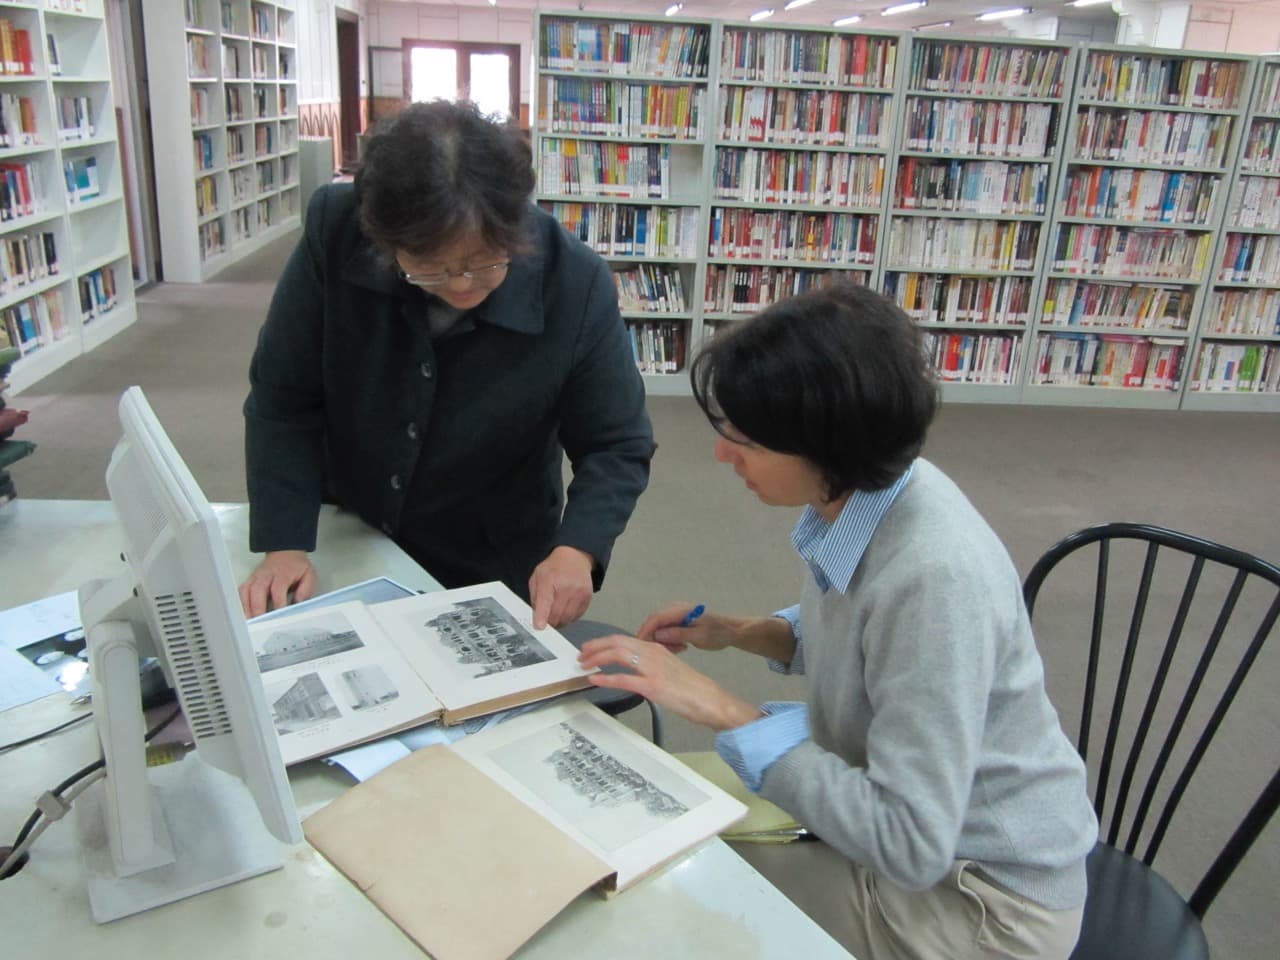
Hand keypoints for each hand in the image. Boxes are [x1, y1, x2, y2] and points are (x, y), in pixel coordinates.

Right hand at [239, 550, 316, 617]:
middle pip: (257, 591)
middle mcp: (266, 575)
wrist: (286, 552)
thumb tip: (298, 603)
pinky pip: (241, 592)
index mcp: (282, 574)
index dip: (278, 603)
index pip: (277, 589)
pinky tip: (244, 615)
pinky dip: (241, 603)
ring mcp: (256, 578)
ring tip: (250, 623)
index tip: (279, 616)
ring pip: (246, 591)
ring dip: (247, 608)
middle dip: (258, 608)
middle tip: (261, 623)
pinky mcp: (250, 581)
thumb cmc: (297, 566)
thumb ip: (305, 590)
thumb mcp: (309, 575)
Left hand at [529, 545, 594, 628]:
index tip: (539, 627)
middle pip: (557, 614)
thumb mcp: (537, 577)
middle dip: (549, 622)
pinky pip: (577, 616)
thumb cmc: (554, 568)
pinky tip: (565, 609)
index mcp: (549, 580)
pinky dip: (569, 617)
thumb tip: (536, 616)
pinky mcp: (587, 598)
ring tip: (556, 613)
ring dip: (560, 621)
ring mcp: (579, 592)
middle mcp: (566, 586)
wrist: (575, 558)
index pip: (545, 601)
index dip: (541, 616)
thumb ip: (534, 597)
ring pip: (567, 618)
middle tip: (545, 620)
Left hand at [578, 634, 761, 731]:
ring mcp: (652, 668)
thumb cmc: (691, 688)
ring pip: (617, 655)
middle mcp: (652, 652)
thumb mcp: (669, 668)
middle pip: (617, 642)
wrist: (710, 699)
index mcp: (656, 647)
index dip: (603, 642)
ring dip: (596, 658)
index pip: (624, 638)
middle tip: (581, 654)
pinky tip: (594, 679)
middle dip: (595, 647)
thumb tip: (632, 668)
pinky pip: (622, 679)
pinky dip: (605, 677)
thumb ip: (651, 664)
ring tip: (584, 664)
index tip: (591, 648)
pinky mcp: (652, 685)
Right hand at [637, 603, 734, 653]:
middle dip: (655, 639)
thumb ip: (679, 634)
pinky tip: (682, 646)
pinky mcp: (678, 621)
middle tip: (668, 651)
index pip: (656, 618)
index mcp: (681, 610)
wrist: (731, 631)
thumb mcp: (700, 636)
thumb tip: (658, 635)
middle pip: (654, 623)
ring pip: (659, 629)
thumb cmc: (718, 633)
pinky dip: (669, 641)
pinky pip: (666, 631)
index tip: (640, 646)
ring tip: (680, 649)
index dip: (645, 632)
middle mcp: (676, 609)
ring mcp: (676, 615)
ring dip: (664, 641)